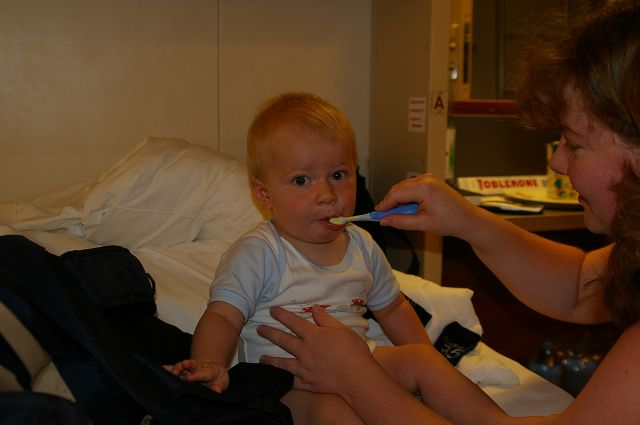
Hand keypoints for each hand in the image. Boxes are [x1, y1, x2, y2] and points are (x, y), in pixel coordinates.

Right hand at [163, 359, 228, 392]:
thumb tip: (216, 390)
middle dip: (185, 366)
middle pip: (191, 365)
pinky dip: (167, 368)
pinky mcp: (181, 370)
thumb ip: (219, 386)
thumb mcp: (222, 382)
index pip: (202, 373)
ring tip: (170, 372)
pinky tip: (161, 369)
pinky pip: (173, 368)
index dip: (196, 375)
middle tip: (179, 368)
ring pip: (181, 366)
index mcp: (208, 371)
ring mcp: (188, 369)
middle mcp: (197, 368)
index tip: (189, 378)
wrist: (213, 371)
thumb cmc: (217, 378)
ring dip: (175, 368)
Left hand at [257, 305, 373, 395]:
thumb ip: (325, 319)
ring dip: (270, 359)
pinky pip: (291, 382)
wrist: (358, 377)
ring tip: (261, 358)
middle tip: (259, 329)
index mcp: (313, 336)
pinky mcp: (308, 383)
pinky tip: (276, 378)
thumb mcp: (341, 329)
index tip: (272, 310)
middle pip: (283, 340)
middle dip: (270, 333)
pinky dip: (283, 379)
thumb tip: (314, 308)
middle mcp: (305, 351)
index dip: (282, 315)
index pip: (293, 322)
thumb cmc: (353, 351)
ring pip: (282, 363)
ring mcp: (304, 369)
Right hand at [375, 173, 478, 237]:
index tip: (376, 214)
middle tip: (383, 216)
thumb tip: (384, 220)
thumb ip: (401, 221)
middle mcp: (426, 179)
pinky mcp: (431, 181)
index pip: (396, 194)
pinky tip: (407, 208)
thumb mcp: (423, 224)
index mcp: (424, 188)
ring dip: (398, 200)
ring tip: (396, 214)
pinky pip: (412, 186)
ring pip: (404, 187)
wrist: (469, 219)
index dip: (384, 205)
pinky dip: (406, 196)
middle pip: (398, 189)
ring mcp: (429, 178)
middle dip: (390, 202)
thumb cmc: (451, 221)